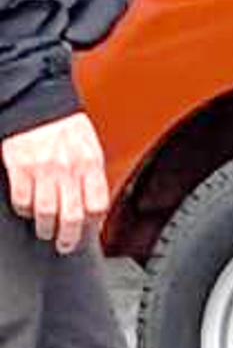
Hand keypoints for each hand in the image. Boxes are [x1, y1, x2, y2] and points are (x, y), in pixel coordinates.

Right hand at [5, 113, 109, 254]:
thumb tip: (94, 201)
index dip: (94, 224)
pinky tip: (26, 212)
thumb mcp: (90, 146)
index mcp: (90, 163)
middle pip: (71, 215)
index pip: (97, 204)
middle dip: (69, 237)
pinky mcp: (19, 168)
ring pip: (46, 212)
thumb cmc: (65, 124)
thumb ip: (92, 173)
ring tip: (46, 232)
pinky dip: (24, 210)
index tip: (89, 232)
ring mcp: (43, 169)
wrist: (38, 102)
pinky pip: (22, 199)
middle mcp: (68, 168)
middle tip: (66, 245)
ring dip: (46, 228)